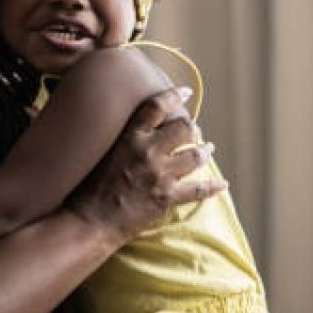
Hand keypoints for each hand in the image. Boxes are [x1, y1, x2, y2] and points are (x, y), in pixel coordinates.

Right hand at [67, 89, 224, 246]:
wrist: (90, 221)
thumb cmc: (89, 186)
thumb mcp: (103, 151)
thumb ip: (123, 137)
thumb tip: (140, 127)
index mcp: (131, 137)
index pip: (157, 106)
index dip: (174, 96)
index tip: (185, 92)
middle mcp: (149, 152)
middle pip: (184, 129)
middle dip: (192, 128)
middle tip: (194, 130)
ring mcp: (160, 175)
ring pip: (195, 156)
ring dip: (204, 151)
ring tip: (208, 148)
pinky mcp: (167, 198)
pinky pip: (199, 190)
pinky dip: (213, 186)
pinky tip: (222, 183)